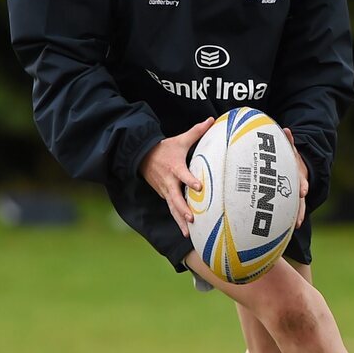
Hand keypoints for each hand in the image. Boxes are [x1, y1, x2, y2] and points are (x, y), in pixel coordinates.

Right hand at [139, 116, 214, 235]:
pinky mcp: (164, 196)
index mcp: (174, 167)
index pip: (182, 175)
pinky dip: (177, 220)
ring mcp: (165, 191)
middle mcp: (168, 182)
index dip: (190, 180)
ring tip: (187, 232)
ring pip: (172, 208)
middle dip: (183, 209)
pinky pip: (171, 209)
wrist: (142, 156)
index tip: (198, 187)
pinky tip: (185, 231)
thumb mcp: (180, 140)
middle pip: (175, 198)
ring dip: (179, 220)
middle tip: (191, 218)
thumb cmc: (164, 149)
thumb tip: (211, 120)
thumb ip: (197, 132)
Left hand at [283, 128, 307, 228]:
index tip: (303, 192)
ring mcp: (297, 194)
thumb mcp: (290, 148)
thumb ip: (289, 140)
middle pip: (302, 197)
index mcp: (299, 173)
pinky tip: (286, 229)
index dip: (303, 186)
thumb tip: (286, 130)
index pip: (302, 180)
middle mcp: (300, 185)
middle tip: (299, 215)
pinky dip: (291, 218)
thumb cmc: (290, 158)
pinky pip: (292, 210)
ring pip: (299, 206)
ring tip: (295, 225)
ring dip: (298, 215)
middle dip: (301, 205)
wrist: (299, 165)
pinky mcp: (293, 200)